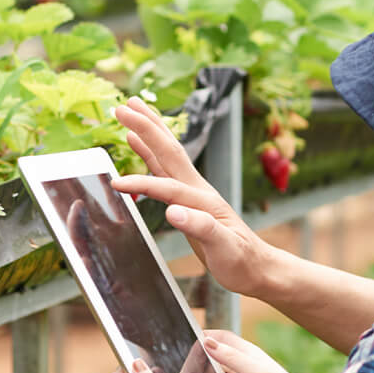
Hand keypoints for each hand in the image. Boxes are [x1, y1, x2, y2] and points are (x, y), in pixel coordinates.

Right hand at [112, 97, 274, 298]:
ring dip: (148, 130)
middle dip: (146, 126)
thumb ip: (201, 227)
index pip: (168, 186)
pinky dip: (148, 153)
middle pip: (168, 150)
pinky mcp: (188, 198)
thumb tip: (173, 212)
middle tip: (123, 106)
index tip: (116, 183)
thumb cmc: (241, 259)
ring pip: (165, 153)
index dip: (142, 183)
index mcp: (203, 200)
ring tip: (130, 110)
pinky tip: (137, 143)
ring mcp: (192, 191)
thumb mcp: (224, 247)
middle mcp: (197, 189)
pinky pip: (163, 169)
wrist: (256, 266)